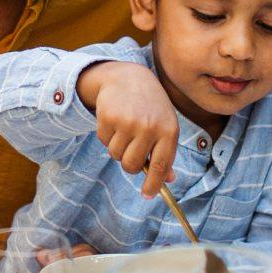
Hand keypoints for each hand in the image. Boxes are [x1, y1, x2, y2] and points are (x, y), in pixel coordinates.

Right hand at [81, 62, 182, 198]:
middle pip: (132, 165)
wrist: (129, 77)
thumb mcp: (165, 125)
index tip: (147, 195)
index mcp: (168, 131)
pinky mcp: (108, 116)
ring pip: (115, 155)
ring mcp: (127, 122)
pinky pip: (103, 141)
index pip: (160, 166)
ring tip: (125, 128)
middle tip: (131, 150)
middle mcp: (149, 127)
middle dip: (129, 163)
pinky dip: (106, 135)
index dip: (153, 184)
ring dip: (117, 147)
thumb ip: (166, 152)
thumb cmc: (151, 106)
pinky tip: (115, 119)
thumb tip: (168, 179)